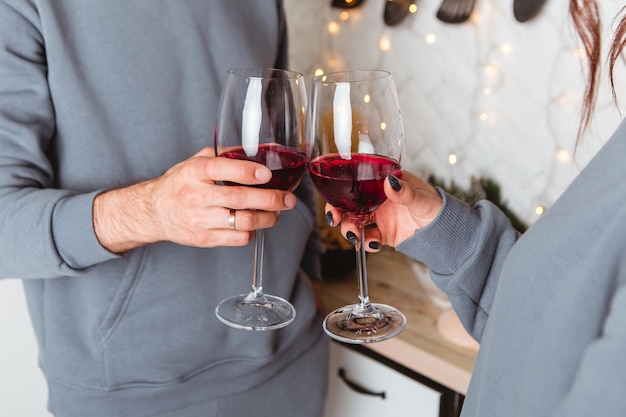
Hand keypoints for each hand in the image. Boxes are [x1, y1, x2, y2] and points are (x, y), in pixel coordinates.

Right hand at [94, 147, 296, 252]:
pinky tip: (255, 224)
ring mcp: (199, 219)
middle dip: (270, 199)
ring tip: (277, 212)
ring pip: (243, 222)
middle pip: (239, 199)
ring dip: (267, 218)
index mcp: (194, 172)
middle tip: (288, 199)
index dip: (246, 172)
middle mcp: (195, 196)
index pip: (221, 169)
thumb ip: (230, 154)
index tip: (267, 174)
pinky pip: (237, 238)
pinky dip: (252, 231)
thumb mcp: (199, 160)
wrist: (154, 211)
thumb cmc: (182, 182)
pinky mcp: (204, 238)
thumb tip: (267, 149)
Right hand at [324, 171, 442, 250]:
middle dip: (338, 212)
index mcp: (384, 183)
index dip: (341, 190)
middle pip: (349, 203)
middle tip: (335, 220)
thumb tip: (390, 182)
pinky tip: (372, 244)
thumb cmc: (436, 206)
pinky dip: (365, 243)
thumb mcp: (421, 198)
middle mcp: (377, 198)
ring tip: (357, 237)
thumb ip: (405, 192)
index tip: (334, 201)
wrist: (445, 231)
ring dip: (350, 229)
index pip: (357, 182)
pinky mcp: (383, 233)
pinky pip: (367, 238)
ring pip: (354, 221)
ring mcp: (379, 216)